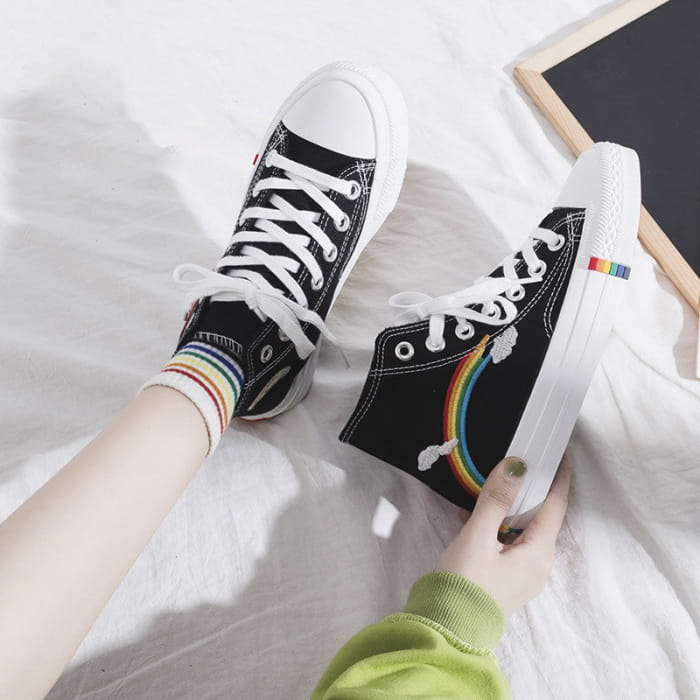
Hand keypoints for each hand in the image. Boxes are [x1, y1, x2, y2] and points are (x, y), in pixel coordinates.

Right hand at [436, 455, 570, 616]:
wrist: (447, 629)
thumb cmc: (465, 583)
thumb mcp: (477, 535)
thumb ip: (496, 499)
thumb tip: (517, 465)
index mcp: (538, 552)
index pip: (555, 506)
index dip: (558, 478)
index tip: (558, 454)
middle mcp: (538, 564)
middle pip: (540, 517)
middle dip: (531, 490)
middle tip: (519, 463)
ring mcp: (524, 574)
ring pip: (523, 529)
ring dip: (508, 508)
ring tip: (488, 488)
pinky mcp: (507, 579)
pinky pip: (510, 543)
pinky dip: (497, 526)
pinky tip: (472, 517)